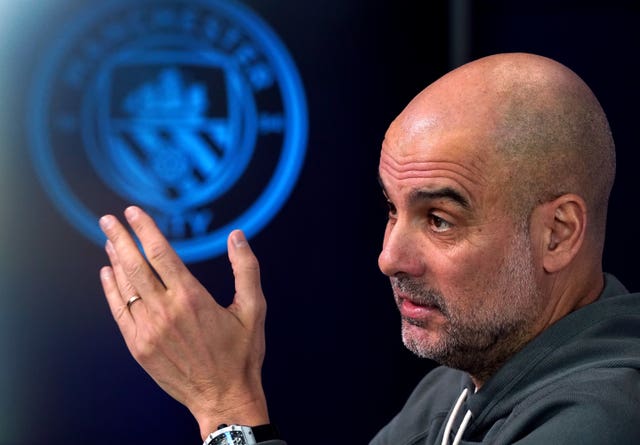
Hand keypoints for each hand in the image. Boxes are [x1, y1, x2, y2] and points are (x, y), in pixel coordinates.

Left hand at [98, 206, 268, 438]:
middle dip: (120, 239)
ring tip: (109, 242)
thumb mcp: (253, 309)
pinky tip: (107, 274)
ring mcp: (148, 331)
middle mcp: (165, 311)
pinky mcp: (139, 347)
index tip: (133, 213)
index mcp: (192, 298)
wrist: (223, 398)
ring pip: (126, 288)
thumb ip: (246, 269)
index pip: (161, 254)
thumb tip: (238, 236)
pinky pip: (119, 312)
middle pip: (136, 266)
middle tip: (107, 220)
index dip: (145, 230)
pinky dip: (111, 291)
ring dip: (115, 261)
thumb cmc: (241, 353)